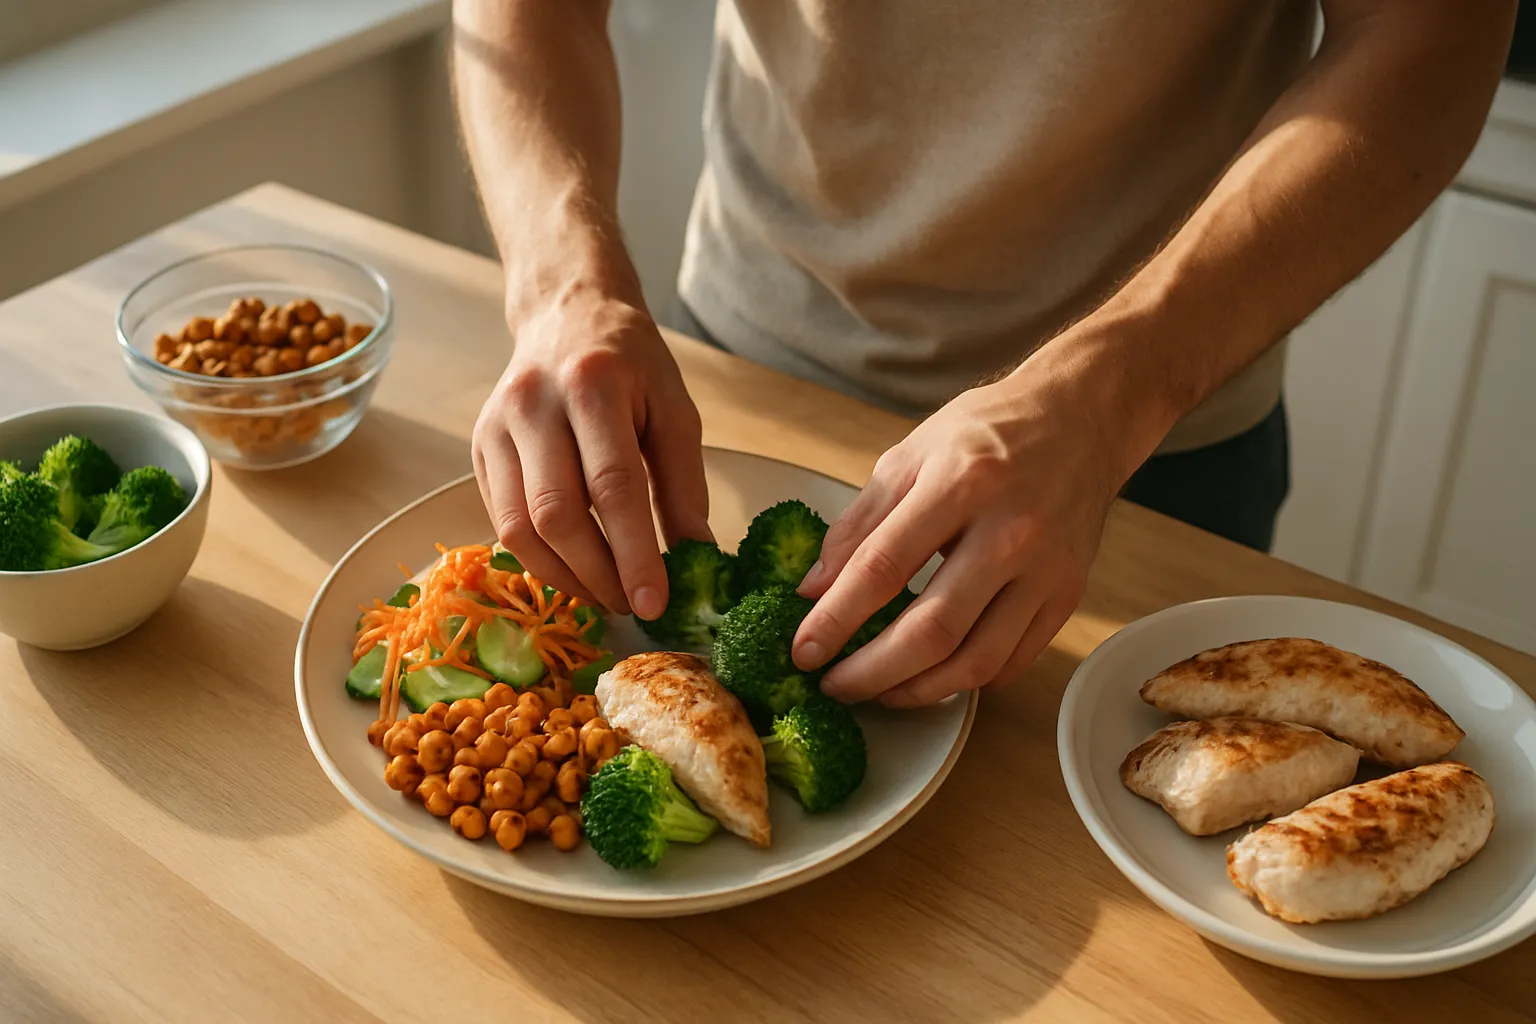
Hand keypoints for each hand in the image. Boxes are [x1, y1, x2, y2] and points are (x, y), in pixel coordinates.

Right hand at [472, 289, 709, 617]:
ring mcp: (496, 426)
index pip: (612, 485)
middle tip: (632, 606)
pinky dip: (540, 559)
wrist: (567, 313)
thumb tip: (697, 558)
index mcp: (593, 385)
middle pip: (557, 513)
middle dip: (597, 574)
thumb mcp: (675, 410)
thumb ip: (685, 484)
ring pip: (518, 527)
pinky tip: (574, 570)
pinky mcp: (478, 447)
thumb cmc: (631, 364)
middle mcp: (534, 403)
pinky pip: (501, 521)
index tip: (655, 602)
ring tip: (606, 595)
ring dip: (565, 577)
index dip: (634, 552)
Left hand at [792, 361, 1132, 706]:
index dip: (835, 619)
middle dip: (871, 672)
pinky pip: (1012, 661)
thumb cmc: (987, 433)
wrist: (1081, 419)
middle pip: (932, 630)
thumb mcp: (910, 455)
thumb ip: (859, 523)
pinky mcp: (1068, 595)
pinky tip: (933, 677)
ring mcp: (1046, 569)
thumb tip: (814, 589)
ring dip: (916, 690)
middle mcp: (1010, 531)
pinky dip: (966, 681)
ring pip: (975, 660)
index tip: (804, 651)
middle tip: (834, 685)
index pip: (883, 567)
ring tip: (879, 692)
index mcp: (961, 484)